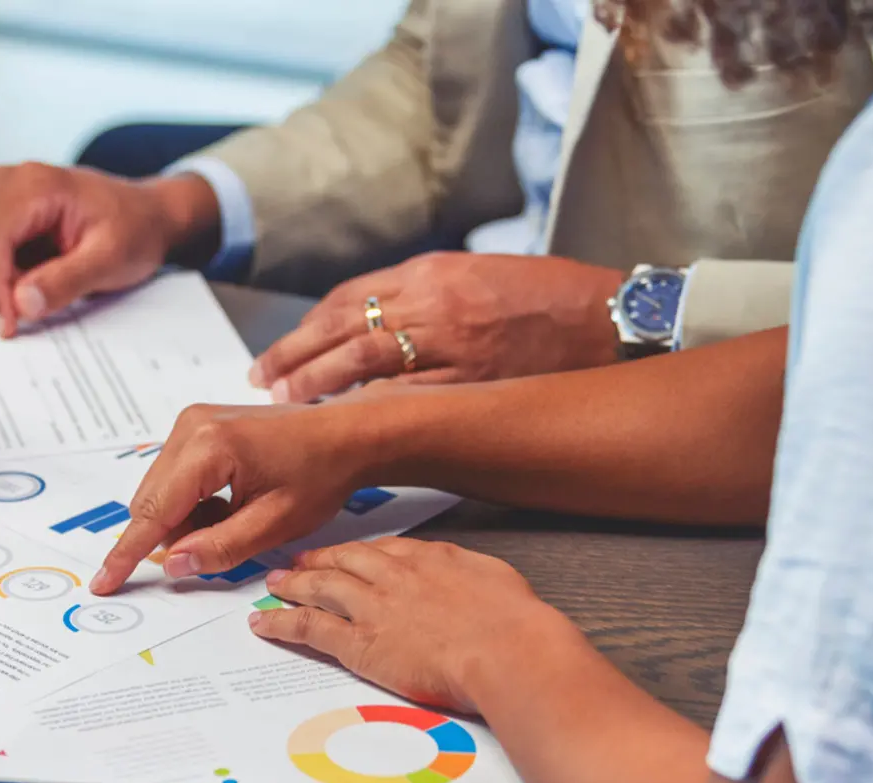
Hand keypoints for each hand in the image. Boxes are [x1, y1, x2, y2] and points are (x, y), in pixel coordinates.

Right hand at [0, 164, 219, 336]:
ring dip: (0, 282)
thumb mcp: (111, 259)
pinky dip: (3, 275)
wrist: (146, 214)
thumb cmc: (134, 229)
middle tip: (39, 302)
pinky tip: (37, 272)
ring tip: (45, 280)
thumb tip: (22, 303)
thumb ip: (67, 281)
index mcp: (34, 185)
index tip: (9, 326)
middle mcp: (8, 182)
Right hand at [92, 401, 374, 594]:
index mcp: (209, 448)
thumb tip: (173, 565)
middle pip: (151, 502)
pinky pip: (173, 477)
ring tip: (236, 519)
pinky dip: (193, 503)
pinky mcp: (196, 426)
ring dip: (185, 520)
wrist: (344, 434)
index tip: (103, 583)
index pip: (153, 512)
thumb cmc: (319, 474)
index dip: (127, 554)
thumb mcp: (274, 523)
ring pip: (160, 493)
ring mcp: (191, 422)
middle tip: (219, 548)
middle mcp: (190, 427)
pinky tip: (231, 504)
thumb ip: (220, 548)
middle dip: (174, 536)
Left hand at [249, 537, 566, 712]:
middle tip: (297, 562)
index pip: (382, 550)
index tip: (346, 554)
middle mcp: (394, 575)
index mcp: (429, 558)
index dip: (357, 553)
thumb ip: (471, 576)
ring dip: (293, 584)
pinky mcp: (360, 643)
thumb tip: (470, 580)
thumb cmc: (515, 624)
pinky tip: (264, 624)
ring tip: (273, 585)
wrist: (508, 650)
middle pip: (344, 560)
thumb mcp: (496, 580)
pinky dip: (282, 623)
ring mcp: (373, 607)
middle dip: (317, 560)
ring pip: (320, 587)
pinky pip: (310, 627)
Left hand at [251, 252, 625, 401]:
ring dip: (317, 382)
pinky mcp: (473, 377)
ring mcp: (451, 341)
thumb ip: (424, 295)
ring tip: (286, 400)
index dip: (307, 328)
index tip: (280, 351)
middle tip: (263, 378)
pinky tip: (341, 421)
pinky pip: (407, 393)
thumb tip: (371, 321)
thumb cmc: (547, 298)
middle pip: (343, 326)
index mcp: (430, 271)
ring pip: (364, 358)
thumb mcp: (477, 274)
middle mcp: (433, 301)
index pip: (348, 298)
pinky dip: (368, 406)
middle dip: (295, 355)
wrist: (609, 317)